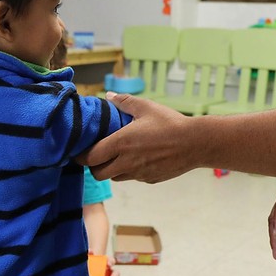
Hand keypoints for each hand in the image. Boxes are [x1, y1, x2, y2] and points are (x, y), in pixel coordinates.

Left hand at [80, 93, 194, 183]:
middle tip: (98, 155)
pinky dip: (130, 171)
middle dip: (94, 166)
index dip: (81, 156)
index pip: (90, 158)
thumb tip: (107, 96)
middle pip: (98, 173)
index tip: (80, 151)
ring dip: (111, 169)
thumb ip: (123, 102)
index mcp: (121, 143)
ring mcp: (138, 174)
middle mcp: (126, 162)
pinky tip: (139, 159)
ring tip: (118, 156)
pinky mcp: (150, 179)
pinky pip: (133, 178)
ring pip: (115, 178)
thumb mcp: (146, 107)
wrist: (195, 143)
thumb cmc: (170, 123)